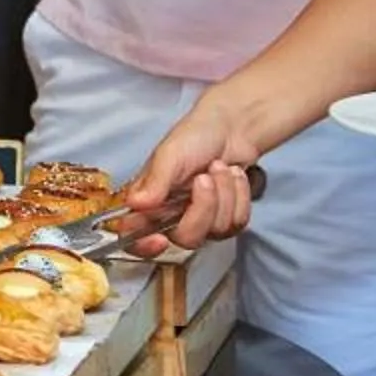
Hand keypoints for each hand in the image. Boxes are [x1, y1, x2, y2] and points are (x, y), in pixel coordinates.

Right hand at [109, 91, 259, 253]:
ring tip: (219, 167)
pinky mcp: (225, 219)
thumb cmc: (195, 136)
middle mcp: (170, 216)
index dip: (144, 247)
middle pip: (186, 238)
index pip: (135, 237)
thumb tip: (135, 205)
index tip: (159, 240)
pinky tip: (234, 176)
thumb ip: (154, 181)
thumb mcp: (170, 153)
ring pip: (216, 230)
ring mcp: (200, 220)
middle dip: (203, 207)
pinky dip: (240, 196)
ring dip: (224, 193)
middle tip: (204, 178)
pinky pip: (236, 223)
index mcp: (148, 202)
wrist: (231, 128)